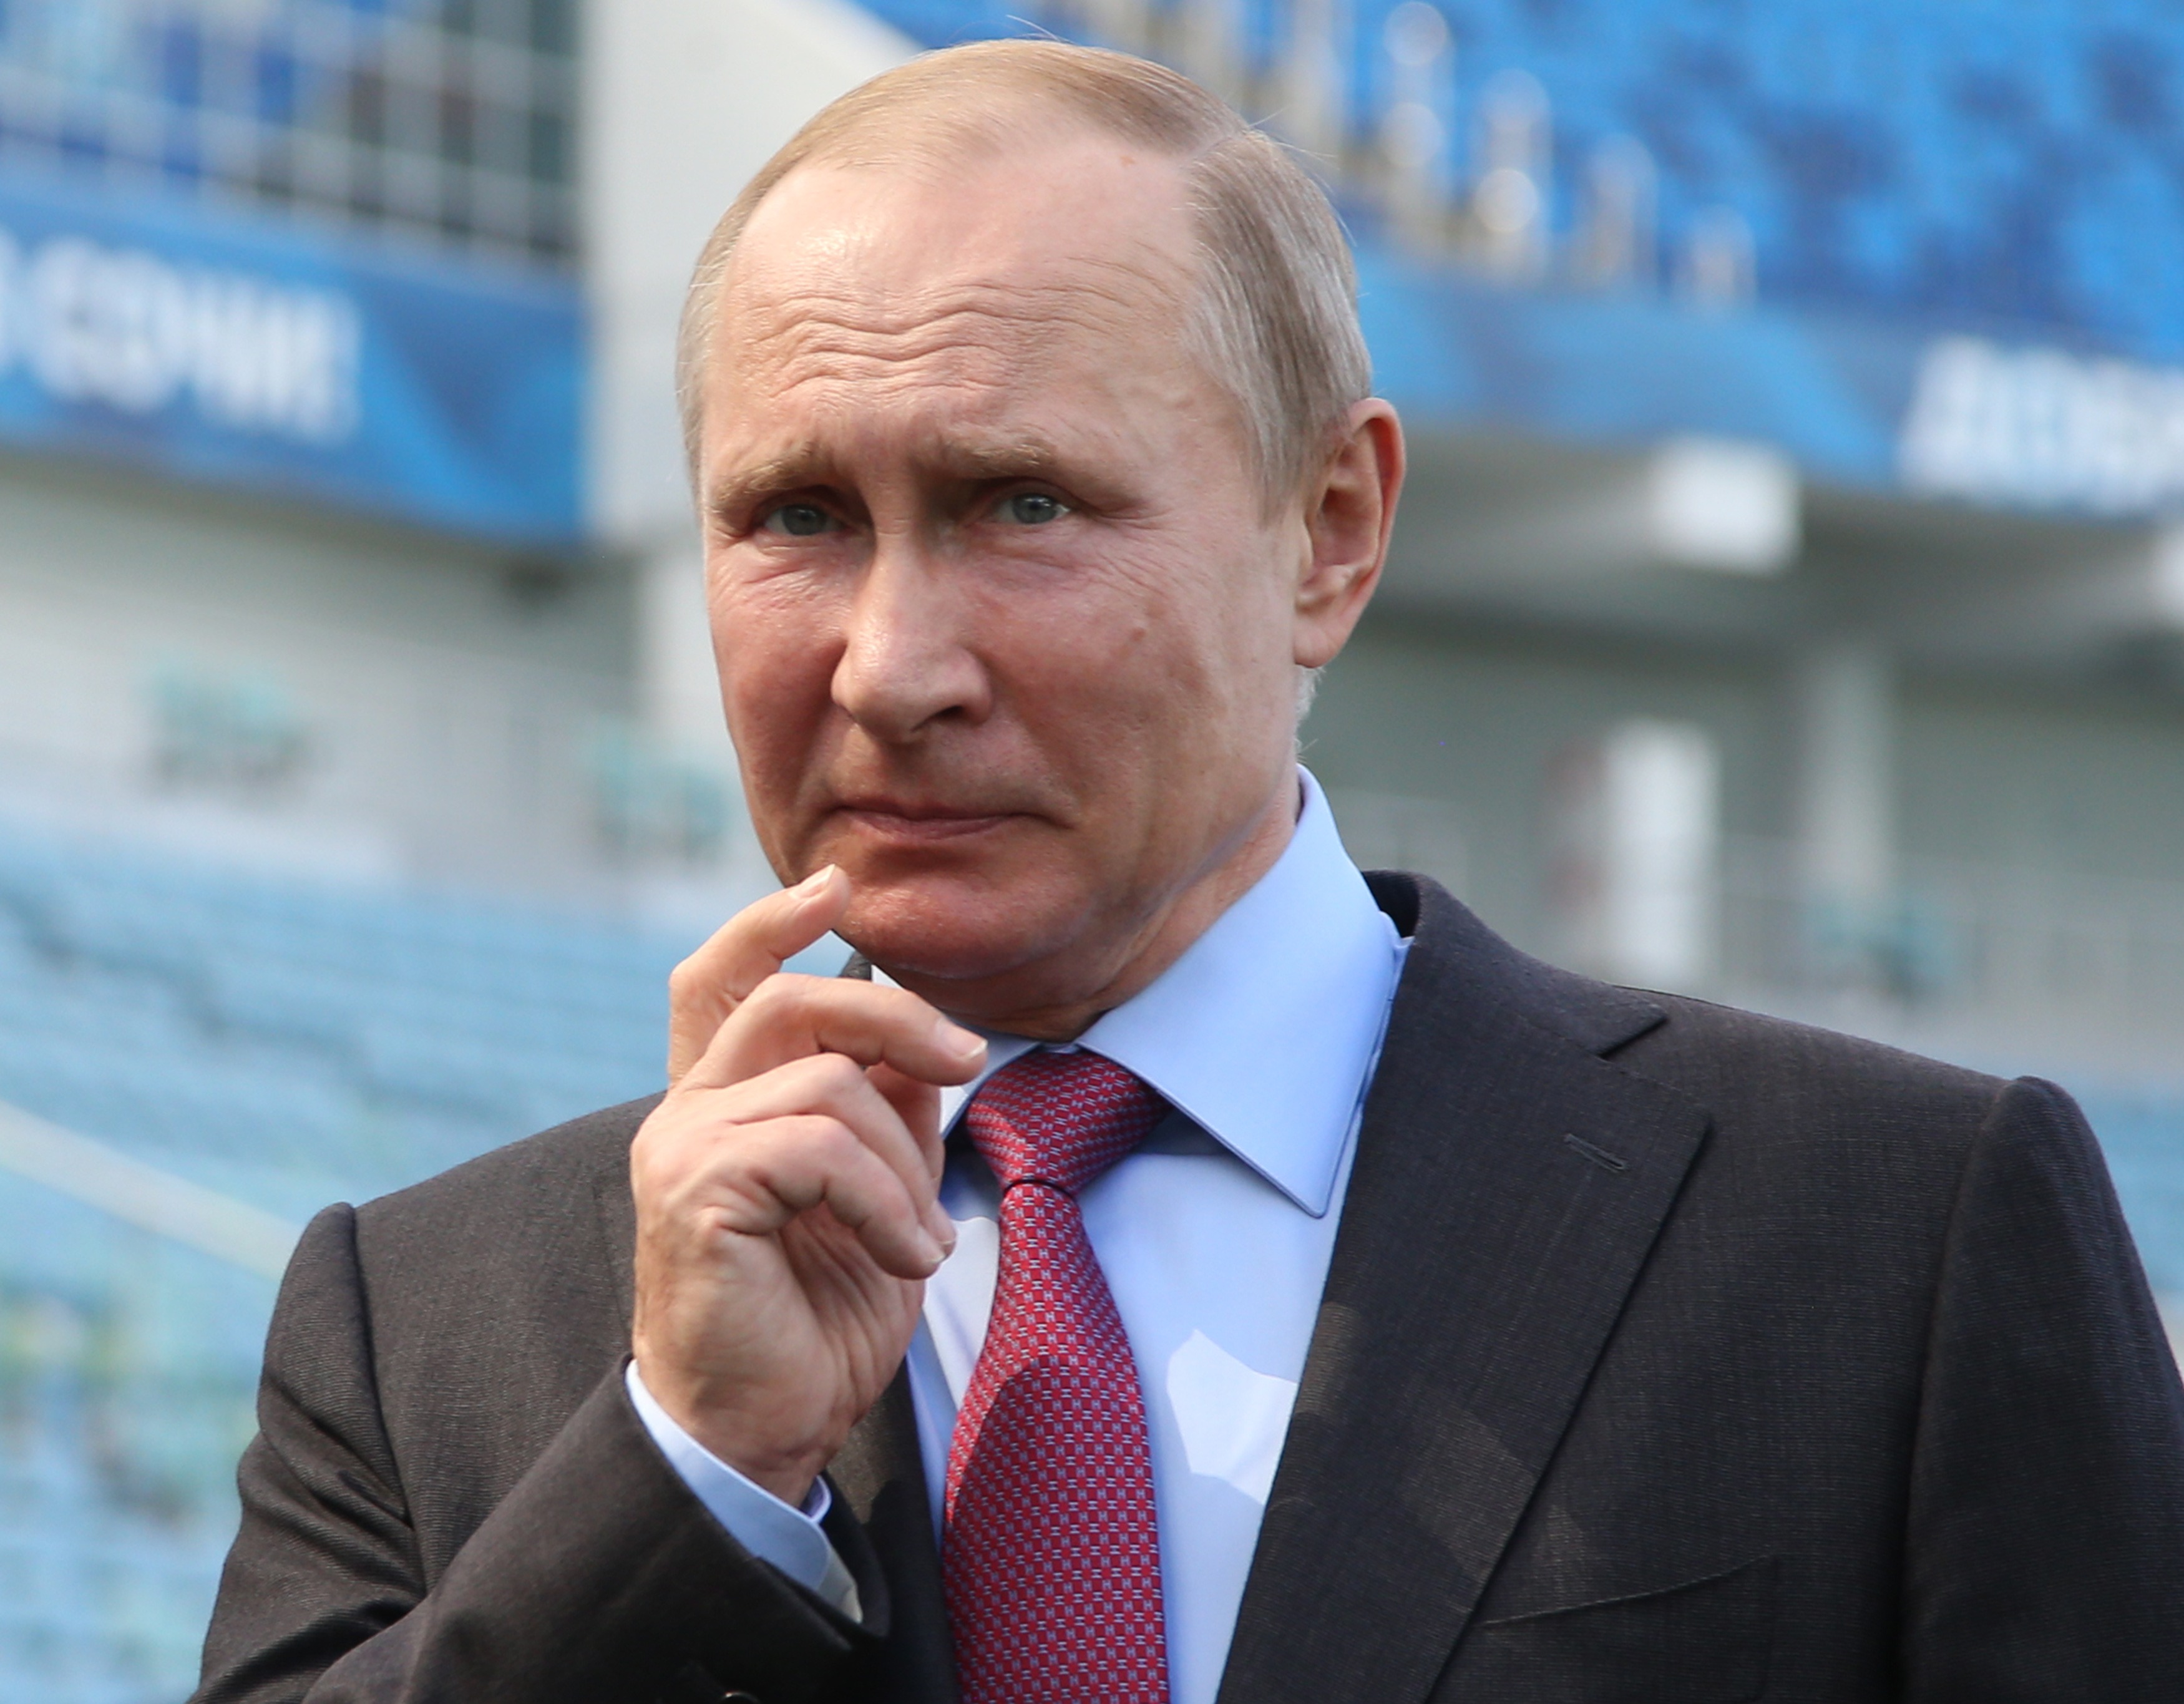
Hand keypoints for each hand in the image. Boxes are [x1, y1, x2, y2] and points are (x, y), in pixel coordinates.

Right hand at [630, 867, 986, 1504]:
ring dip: (903, 1163)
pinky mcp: (695, 1191)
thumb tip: (925, 1047)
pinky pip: (821, 1147)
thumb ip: (884, 1113)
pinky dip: (885, 1201)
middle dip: (895, 1015)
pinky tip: (905, 1257)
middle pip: (787, 1000)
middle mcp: (687, 1112)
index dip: (772, 923)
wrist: (755, 1432)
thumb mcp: (874, 1197)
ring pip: (826, 1081)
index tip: (838, 883)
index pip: (723, 981)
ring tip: (919, 1238)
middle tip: (968, 1060)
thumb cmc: (812, 1321)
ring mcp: (682, 1147)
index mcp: (721, 1104)